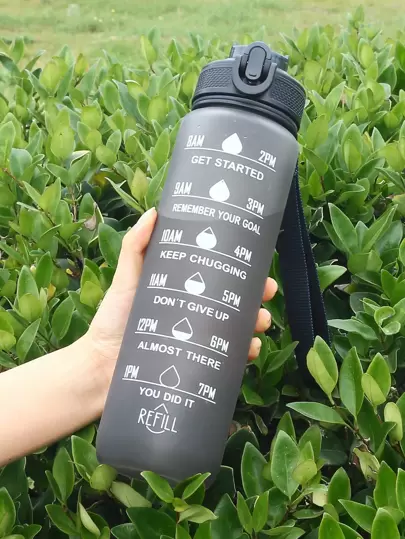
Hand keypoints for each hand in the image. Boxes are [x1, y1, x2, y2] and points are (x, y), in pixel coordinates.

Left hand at [85, 208, 277, 388]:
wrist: (101, 367)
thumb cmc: (113, 320)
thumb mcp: (126, 278)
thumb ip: (136, 246)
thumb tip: (154, 212)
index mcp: (184, 290)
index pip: (218, 276)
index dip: (241, 269)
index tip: (257, 264)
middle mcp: (195, 313)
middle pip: (235, 301)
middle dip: (257, 296)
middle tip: (267, 293)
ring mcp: (199, 340)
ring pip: (237, 329)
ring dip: (256, 323)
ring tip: (260, 322)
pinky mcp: (199, 363)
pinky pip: (229, 358)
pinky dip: (244, 353)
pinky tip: (249, 349)